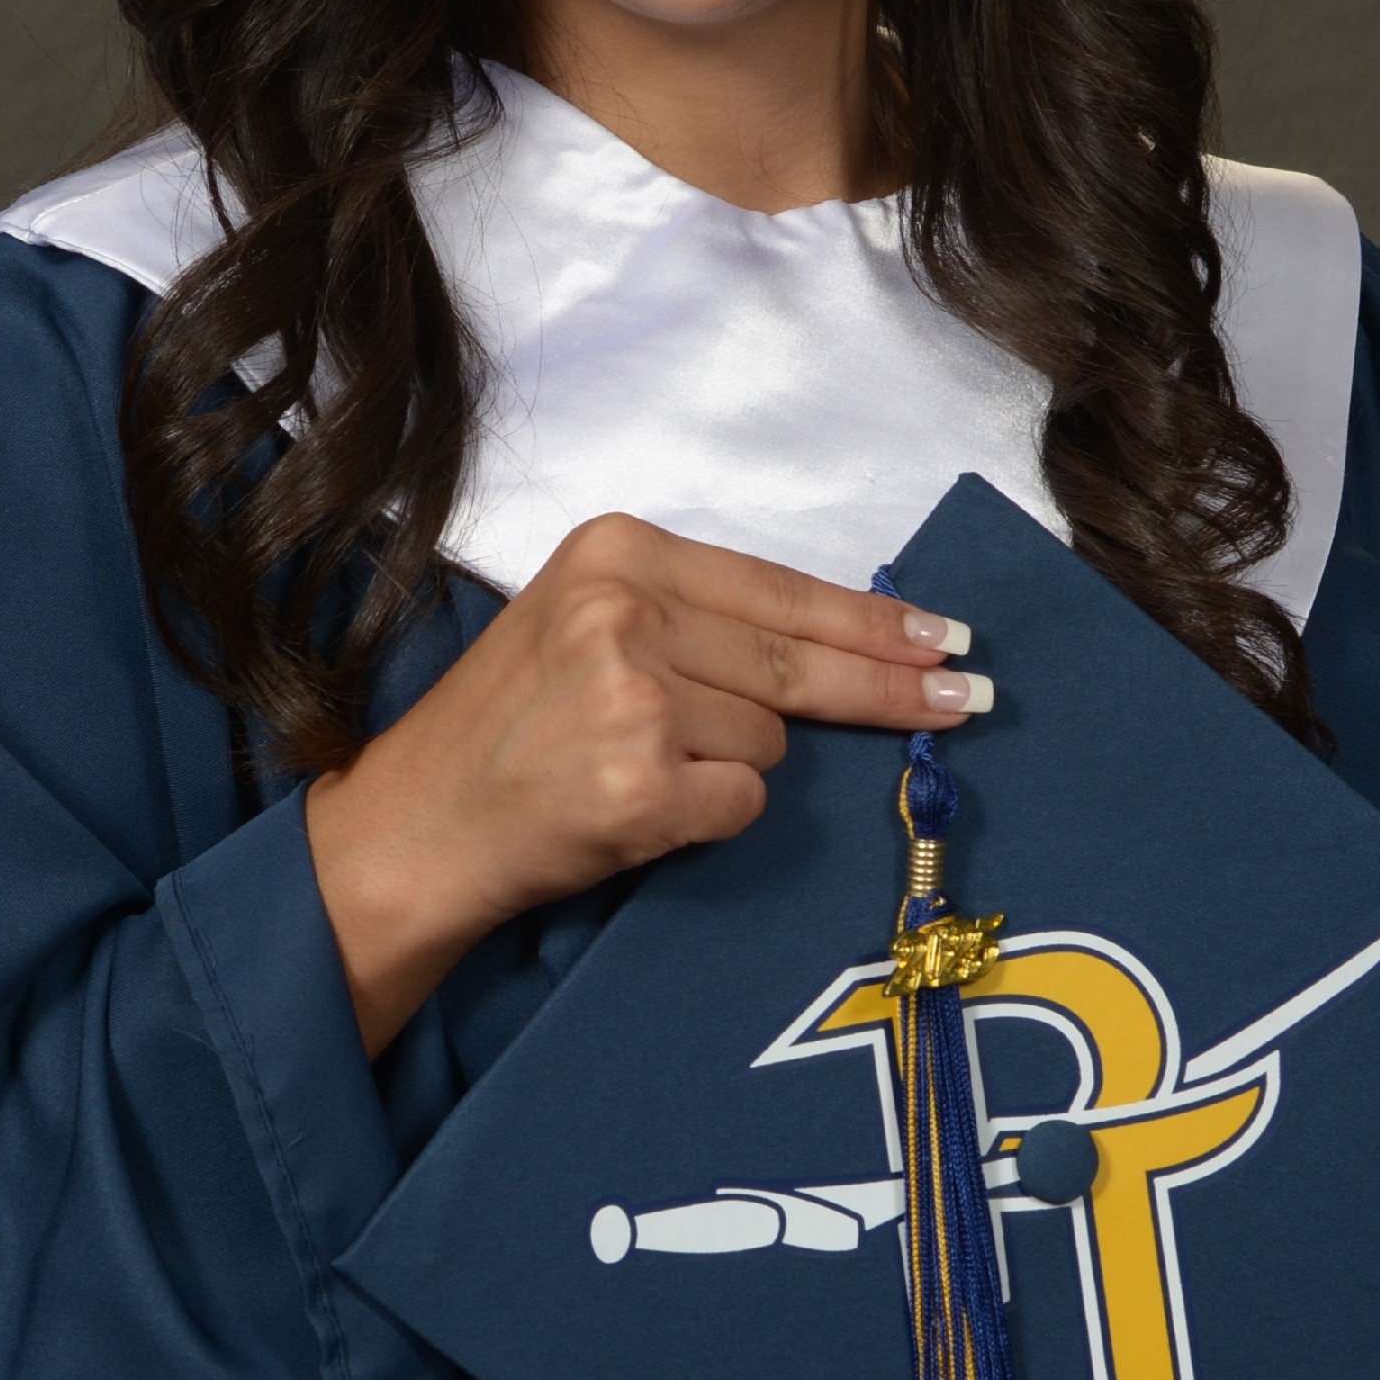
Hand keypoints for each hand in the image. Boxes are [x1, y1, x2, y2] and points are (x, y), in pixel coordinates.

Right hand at [303, 514, 988, 1056]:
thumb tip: (847, 642)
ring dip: (728, 766)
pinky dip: (707, 817)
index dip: (871, 619)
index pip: (778, 587)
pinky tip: (638, 811)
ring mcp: (631, 699)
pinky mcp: (638, 785)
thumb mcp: (584, 626)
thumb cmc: (503, 731)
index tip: (942, 636)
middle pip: (796, 660)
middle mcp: (622, 612)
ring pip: (768, 739)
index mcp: (614, 551)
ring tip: (636, 770)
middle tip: (967, 698)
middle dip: (890, 686)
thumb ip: (695, 618)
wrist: (413, 828)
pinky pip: (740, 802)